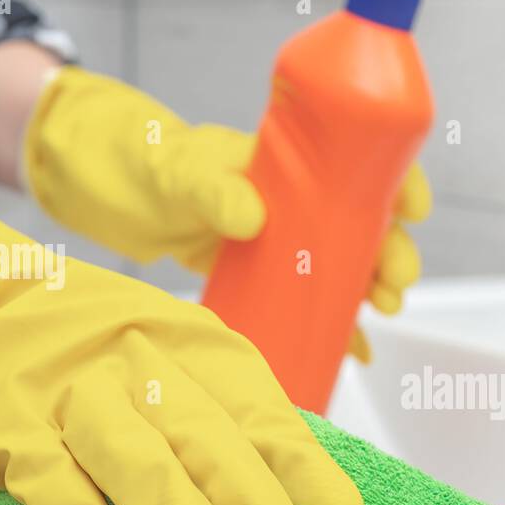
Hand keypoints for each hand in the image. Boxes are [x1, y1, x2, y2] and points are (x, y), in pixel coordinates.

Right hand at [0, 129, 362, 504]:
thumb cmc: (89, 342)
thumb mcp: (172, 352)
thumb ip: (225, 413)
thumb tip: (295, 491)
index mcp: (194, 346)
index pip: (263, 411)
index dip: (306, 469)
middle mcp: (140, 364)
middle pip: (206, 431)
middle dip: (254, 495)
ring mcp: (74, 397)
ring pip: (134, 453)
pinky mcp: (13, 432)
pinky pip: (54, 489)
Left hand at [23, 66, 429, 360]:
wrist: (93, 181)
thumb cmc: (135, 155)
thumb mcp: (173, 168)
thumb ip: (211, 187)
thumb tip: (255, 216)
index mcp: (283, 160)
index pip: (357, 161)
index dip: (395, 181)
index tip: (412, 211)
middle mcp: (289, 198)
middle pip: (361, 223)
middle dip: (389, 252)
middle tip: (391, 288)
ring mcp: (275, 237)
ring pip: (341, 263)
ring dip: (368, 289)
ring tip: (379, 315)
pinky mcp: (256, 271)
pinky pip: (304, 298)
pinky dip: (331, 324)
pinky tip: (352, 349)